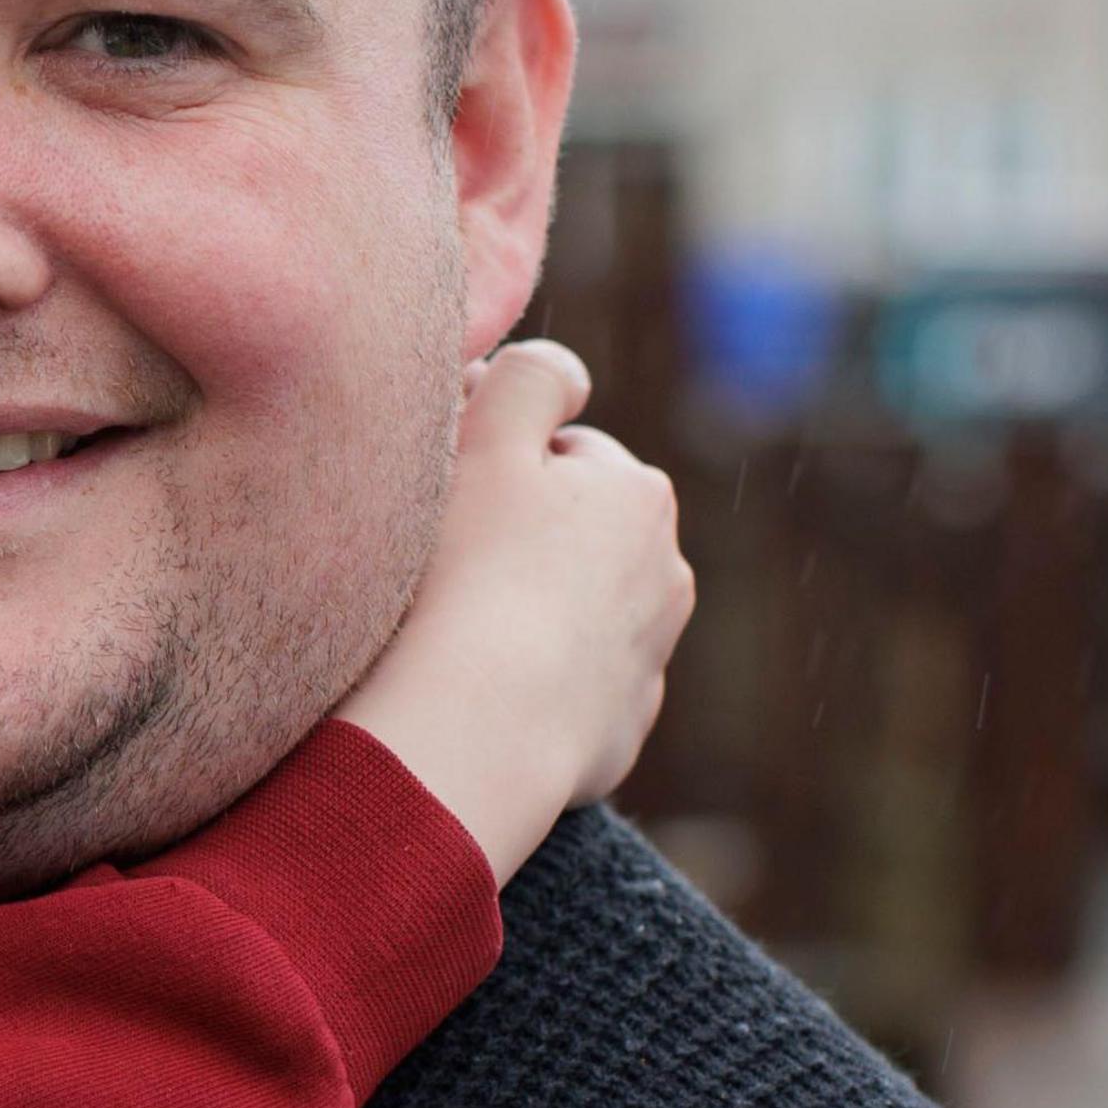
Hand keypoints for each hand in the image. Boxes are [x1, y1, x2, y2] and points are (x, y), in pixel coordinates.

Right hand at [330, 339, 691, 883]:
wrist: (476, 732)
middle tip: (442, 564)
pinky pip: (565, 690)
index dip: (491, 465)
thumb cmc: (468, 576)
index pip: (557, 451)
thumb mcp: (486, 438)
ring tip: (451, 630)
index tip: (442, 498)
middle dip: (518, 540)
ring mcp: (646, 663)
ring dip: (524, 610)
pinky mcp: (616, 735)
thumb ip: (530, 376)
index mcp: (639, 494)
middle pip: (572, 533)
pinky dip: (528, 685)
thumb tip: (564, 372)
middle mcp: (666, 574)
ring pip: (572, 611)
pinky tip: (475, 689)